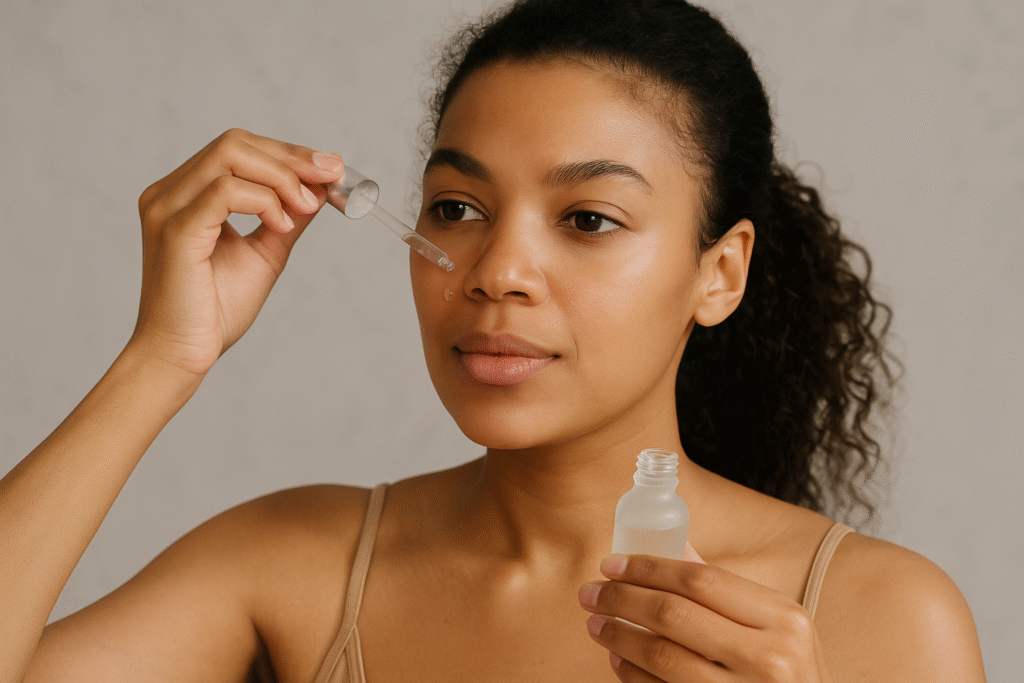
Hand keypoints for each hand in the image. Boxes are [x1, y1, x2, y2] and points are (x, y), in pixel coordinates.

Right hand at [130, 128, 344, 375]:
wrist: (183, 354)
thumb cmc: (215, 311)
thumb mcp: (265, 253)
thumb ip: (288, 218)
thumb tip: (320, 187)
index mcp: (185, 195)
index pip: (238, 150)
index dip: (288, 154)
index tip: (331, 168)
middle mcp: (169, 193)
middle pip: (235, 143)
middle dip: (291, 158)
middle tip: (330, 178)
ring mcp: (168, 208)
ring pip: (230, 156)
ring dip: (282, 177)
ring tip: (307, 207)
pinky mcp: (176, 230)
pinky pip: (225, 191)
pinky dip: (264, 200)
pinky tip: (282, 225)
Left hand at [578, 549, 832, 681]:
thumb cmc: (790, 676)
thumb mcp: (778, 629)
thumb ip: (726, 591)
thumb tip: (676, 546)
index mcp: (784, 619)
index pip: (699, 579)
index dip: (647, 568)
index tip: (611, 564)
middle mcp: (769, 658)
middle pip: (673, 614)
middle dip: (621, 598)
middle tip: (591, 592)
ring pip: (661, 656)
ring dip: (618, 635)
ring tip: (596, 624)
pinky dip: (631, 674)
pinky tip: (618, 660)